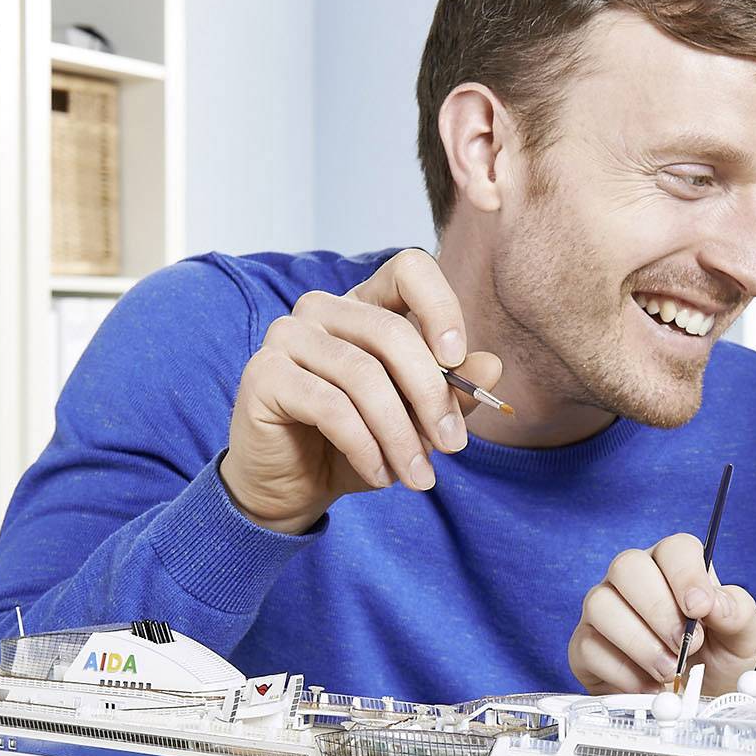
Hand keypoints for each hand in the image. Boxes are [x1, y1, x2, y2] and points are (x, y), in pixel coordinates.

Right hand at [222, 248, 502, 532]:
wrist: (293, 486)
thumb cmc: (356, 444)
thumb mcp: (415, 420)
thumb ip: (452, 392)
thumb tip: (491, 368)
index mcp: (365, 305)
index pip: (409, 269)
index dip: (440, 307)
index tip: (457, 359)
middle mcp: (322, 310)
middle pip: (392, 333)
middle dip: (432, 397)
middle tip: (454, 445)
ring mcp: (287, 336)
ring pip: (363, 376)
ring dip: (400, 434)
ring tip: (418, 476)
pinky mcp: (264, 375)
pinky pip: (330, 406)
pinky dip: (365, 446)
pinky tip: (379, 474)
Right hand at [568, 533, 755, 695]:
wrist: (696, 703)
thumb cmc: (717, 659)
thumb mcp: (743, 636)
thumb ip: (738, 613)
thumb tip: (715, 604)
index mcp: (674, 566)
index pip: (674, 549)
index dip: (686, 575)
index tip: (700, 608)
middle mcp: (633, 580)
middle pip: (627, 566)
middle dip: (659, 611)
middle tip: (686, 647)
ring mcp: (603, 610)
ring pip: (601, 605)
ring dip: (640, 643)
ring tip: (669, 671)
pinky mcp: (583, 646)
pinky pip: (589, 647)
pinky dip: (623, 673)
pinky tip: (649, 686)